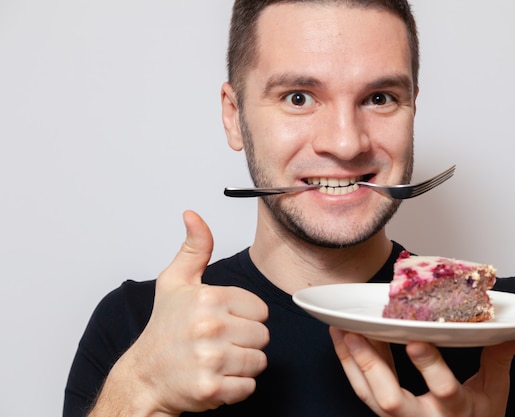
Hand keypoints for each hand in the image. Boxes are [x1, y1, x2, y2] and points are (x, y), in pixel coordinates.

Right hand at [91, 211, 268, 415]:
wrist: (144, 377)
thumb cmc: (163, 329)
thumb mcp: (175, 282)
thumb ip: (195, 248)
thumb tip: (193, 215)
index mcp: (208, 298)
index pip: (260, 309)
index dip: (245, 316)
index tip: (223, 320)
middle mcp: (210, 327)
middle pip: (263, 336)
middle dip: (246, 341)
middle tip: (219, 342)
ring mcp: (210, 360)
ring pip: (259, 362)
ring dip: (242, 364)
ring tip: (217, 359)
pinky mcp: (211, 389)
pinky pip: (249, 387)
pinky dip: (236, 387)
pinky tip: (216, 377)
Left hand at [330, 327, 514, 416]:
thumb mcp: (495, 392)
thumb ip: (500, 360)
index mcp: (454, 411)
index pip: (443, 390)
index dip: (429, 367)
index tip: (417, 340)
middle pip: (390, 400)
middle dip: (371, 366)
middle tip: (357, 333)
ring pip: (368, 395)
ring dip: (351, 361)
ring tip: (339, 329)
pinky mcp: (383, 413)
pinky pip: (361, 391)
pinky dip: (349, 364)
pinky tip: (341, 338)